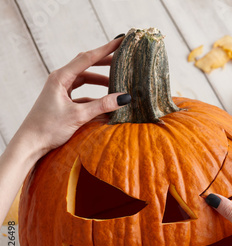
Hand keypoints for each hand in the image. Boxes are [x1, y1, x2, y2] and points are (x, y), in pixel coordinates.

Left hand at [15, 35, 129, 158]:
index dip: (106, 49)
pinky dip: (95, 95)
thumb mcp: (78, 116)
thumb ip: (102, 105)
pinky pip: (83, 93)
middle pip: (86, 65)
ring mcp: (61, 90)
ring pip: (85, 79)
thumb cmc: (48, 128)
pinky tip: (106, 101)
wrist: (30, 144)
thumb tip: (124, 97)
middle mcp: (60, 80)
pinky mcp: (63, 101)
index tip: (121, 40)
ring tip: (117, 82)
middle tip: (123, 60)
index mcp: (60, 77)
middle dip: (105, 62)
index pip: (87, 58)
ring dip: (101, 80)